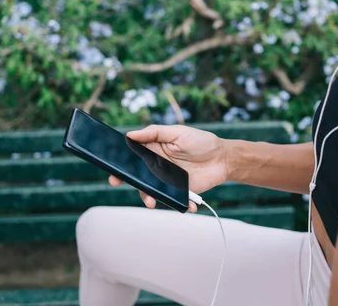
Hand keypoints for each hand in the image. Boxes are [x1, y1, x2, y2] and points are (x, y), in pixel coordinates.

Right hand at [108, 125, 228, 211]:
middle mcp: (157, 166)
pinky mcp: (179, 192)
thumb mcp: (178, 132)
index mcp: (154, 149)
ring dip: (149, 197)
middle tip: (120, 183)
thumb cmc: (201, 141)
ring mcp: (167, 180)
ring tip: (152, 201)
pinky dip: (179, 204)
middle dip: (128, 181)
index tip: (113, 168)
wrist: (223, 159)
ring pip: (151, 191)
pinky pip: (173, 200)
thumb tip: (130, 134)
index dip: (121, 162)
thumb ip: (154, 132)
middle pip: (138, 176)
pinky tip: (188, 205)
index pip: (133, 156)